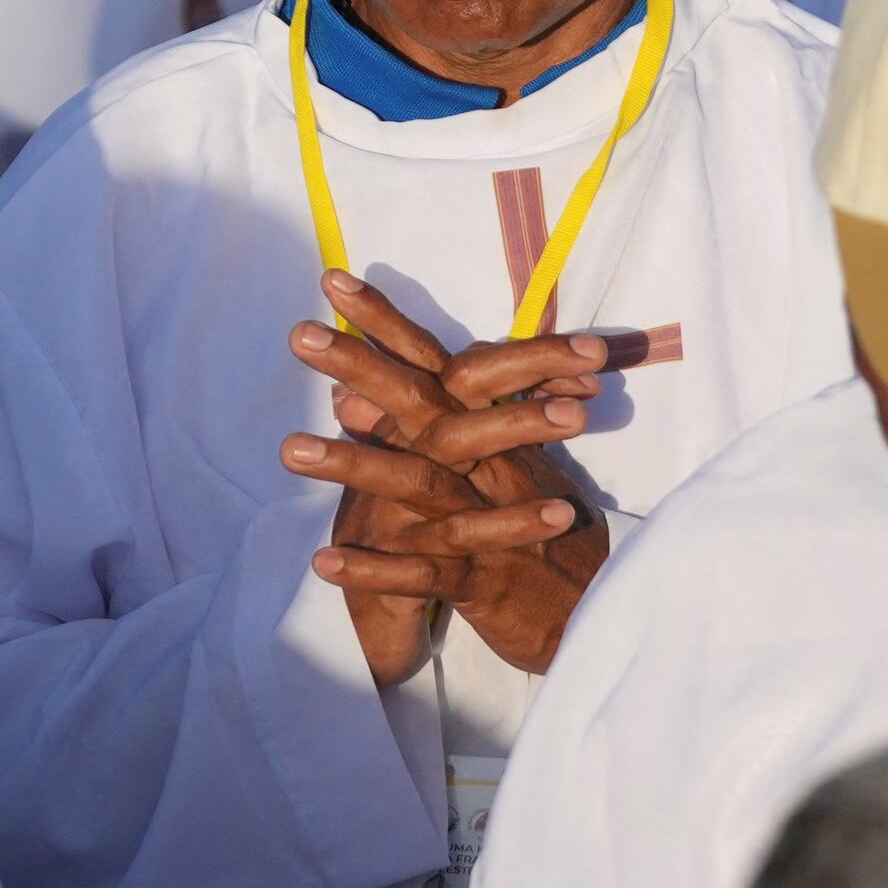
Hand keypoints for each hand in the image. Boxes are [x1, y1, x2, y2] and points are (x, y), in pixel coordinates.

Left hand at [282, 271, 611, 682]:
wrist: (601, 607)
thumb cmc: (537, 532)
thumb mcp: (486, 473)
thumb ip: (420, 433)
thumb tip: (346, 397)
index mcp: (488, 434)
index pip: (433, 365)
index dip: (385, 322)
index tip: (330, 280)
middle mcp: (490, 465)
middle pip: (424, 406)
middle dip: (362, 366)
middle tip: (297, 334)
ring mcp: (489, 519)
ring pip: (419, 484)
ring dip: (354, 464)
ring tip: (287, 448)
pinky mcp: (486, 581)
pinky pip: (426, 574)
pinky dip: (376, 569)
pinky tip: (322, 562)